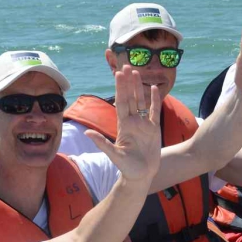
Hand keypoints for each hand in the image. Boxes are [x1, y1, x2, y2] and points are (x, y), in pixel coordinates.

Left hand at [83, 65, 160, 185]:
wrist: (141, 176)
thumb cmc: (126, 168)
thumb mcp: (114, 155)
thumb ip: (102, 143)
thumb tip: (87, 134)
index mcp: (123, 125)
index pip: (121, 102)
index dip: (120, 88)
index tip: (118, 74)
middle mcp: (132, 122)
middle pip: (130, 97)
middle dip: (128, 82)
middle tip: (127, 65)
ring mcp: (143, 125)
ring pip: (141, 101)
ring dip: (139, 87)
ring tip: (137, 73)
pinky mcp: (154, 129)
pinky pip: (154, 111)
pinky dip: (154, 100)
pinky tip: (154, 88)